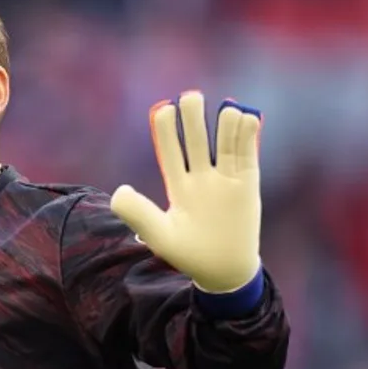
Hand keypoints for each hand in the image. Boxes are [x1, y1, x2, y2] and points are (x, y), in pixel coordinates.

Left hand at [111, 92, 261, 293]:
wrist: (223, 271)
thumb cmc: (188, 254)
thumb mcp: (159, 235)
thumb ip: (137, 213)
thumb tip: (120, 190)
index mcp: (178, 185)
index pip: (170, 150)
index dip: (166, 129)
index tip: (164, 110)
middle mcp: (201, 177)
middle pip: (196, 139)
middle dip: (193, 118)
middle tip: (191, 97)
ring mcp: (225, 179)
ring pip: (224, 142)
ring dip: (224, 123)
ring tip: (224, 109)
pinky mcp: (247, 183)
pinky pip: (247, 154)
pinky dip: (247, 135)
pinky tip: (245, 118)